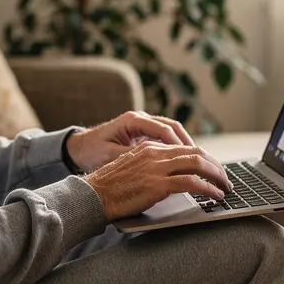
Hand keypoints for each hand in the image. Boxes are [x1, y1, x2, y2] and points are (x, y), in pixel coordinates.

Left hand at [65, 110, 194, 172]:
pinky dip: (176, 149)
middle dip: (188, 144)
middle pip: (172, 127)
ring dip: (185, 146)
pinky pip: (165, 139)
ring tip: (198, 162)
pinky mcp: (143, 134)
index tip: (191, 158)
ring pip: (171, 132)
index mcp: (133, 120)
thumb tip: (153, 164)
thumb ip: (131, 157)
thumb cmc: (92, 151)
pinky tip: (184, 163)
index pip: (163, 129)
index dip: (179, 144)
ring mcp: (143, 125)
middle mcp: (140, 119)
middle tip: (203, 160)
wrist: (79, 147)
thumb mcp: (109, 156)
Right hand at [82, 141, 232, 220]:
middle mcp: (155, 153)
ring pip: (198, 164)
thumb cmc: (109, 187)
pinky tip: (215, 195)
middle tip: (224, 178)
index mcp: (149, 147)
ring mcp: (157, 168)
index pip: (184, 148)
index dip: (203, 159)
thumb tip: (170, 175)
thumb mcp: (131, 167)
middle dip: (215, 165)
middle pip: (196, 153)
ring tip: (225, 187)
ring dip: (216, 176)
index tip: (213, 169)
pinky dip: (208, 188)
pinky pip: (192, 183)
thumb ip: (150, 166)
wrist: (92, 195)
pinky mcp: (158, 184)